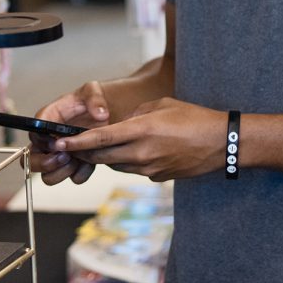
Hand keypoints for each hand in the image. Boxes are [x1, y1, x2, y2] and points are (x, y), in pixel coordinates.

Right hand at [27, 82, 111, 185]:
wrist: (109, 112)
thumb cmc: (93, 101)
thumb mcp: (93, 91)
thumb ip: (95, 99)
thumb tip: (100, 113)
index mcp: (49, 118)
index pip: (34, 132)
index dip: (41, 140)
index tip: (56, 143)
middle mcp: (50, 139)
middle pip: (31, 158)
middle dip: (44, 163)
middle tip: (64, 157)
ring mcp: (61, 154)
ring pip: (48, 175)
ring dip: (60, 172)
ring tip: (76, 161)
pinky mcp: (76, 164)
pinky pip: (73, 177)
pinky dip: (80, 173)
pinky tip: (91, 163)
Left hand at [51, 98, 225, 181]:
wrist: (222, 143)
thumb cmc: (194, 118)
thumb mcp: (161, 105)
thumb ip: (136, 114)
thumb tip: (121, 124)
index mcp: (141, 131)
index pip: (100, 138)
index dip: (77, 142)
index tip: (59, 142)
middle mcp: (142, 153)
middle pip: (102, 157)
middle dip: (83, 152)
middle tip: (68, 147)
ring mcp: (150, 168)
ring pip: (116, 165)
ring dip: (104, 157)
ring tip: (96, 147)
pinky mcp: (159, 177)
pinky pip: (134, 170)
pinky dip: (126, 161)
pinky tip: (131, 152)